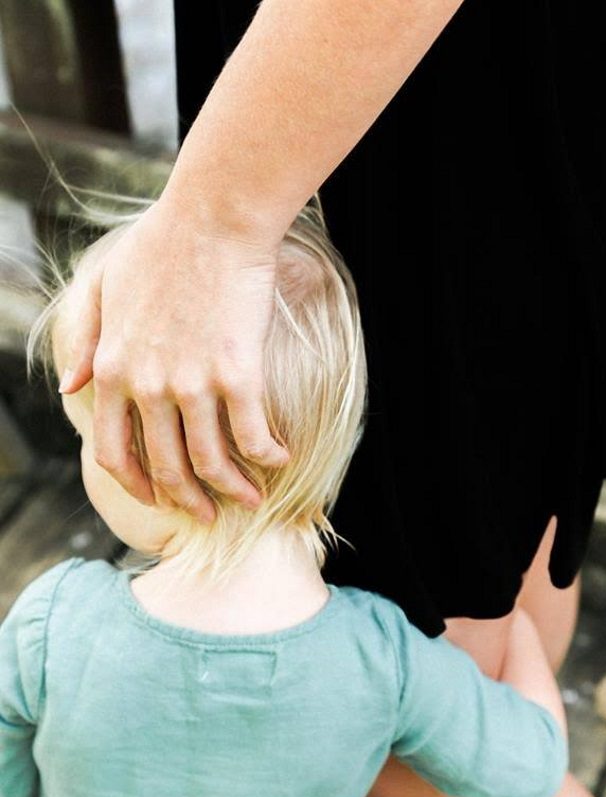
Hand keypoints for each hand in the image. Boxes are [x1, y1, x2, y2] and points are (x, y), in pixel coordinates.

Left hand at [58, 198, 289, 522]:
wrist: (213, 217)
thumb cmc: (159, 245)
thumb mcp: (103, 289)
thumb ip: (84, 341)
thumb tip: (70, 387)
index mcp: (111, 370)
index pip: (112, 451)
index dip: (135, 484)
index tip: (156, 497)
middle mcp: (147, 386)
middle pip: (165, 467)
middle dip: (188, 501)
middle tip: (208, 514)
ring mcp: (192, 383)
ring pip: (210, 462)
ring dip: (233, 490)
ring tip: (252, 499)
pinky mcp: (237, 374)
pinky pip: (252, 435)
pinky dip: (267, 456)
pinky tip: (280, 459)